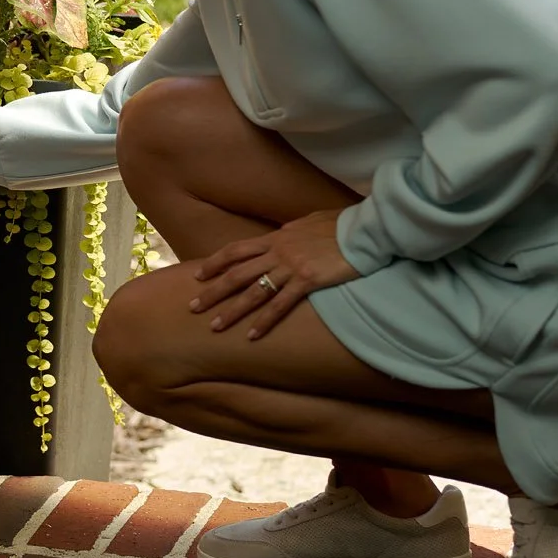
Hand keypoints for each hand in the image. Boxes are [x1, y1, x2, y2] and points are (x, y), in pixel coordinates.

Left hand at [189, 210, 359, 339]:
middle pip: (236, 273)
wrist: (364, 228)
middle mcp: (278, 252)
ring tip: (214, 327)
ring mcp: (291, 267)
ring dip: (232, 311)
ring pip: (252, 292)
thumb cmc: (342, 224)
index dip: (215, 263)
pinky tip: (252, 335)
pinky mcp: (307, 281)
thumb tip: (283, 233)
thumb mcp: (309, 222)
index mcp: (276, 237)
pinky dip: (264, 321)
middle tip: (193, 307)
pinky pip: (280, 305)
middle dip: (213, 291)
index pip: (236, 250)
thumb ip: (291, 230)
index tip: (198, 276)